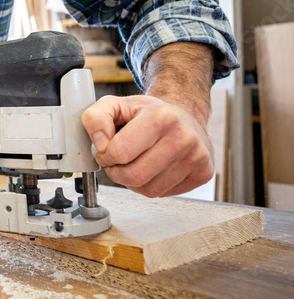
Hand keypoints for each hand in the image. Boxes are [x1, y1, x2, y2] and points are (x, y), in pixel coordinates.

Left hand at [81, 95, 213, 197]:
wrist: (183, 116)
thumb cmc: (148, 113)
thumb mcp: (116, 105)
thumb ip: (95, 118)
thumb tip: (99, 143)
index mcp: (161, 117)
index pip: (120, 152)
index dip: (105, 155)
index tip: (107, 149)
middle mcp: (184, 137)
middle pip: (133, 176)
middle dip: (116, 172)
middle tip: (117, 161)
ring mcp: (197, 157)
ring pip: (148, 189)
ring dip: (131, 181)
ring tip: (134, 163)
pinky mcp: (203, 174)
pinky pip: (162, 194)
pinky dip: (148, 186)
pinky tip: (151, 169)